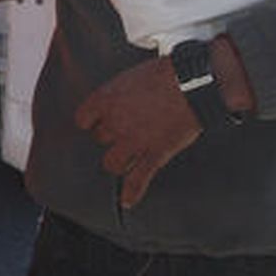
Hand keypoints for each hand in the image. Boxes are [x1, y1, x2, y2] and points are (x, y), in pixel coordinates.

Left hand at [74, 58, 199, 208]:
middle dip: (110, 137)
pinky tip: (128, 201)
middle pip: (100, 139)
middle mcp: (115, 122)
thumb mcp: (132, 76)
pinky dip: (132, 192)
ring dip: (117, 162)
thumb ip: (119, 92)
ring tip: (125, 160)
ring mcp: (134, 141)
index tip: (95, 122)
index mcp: (106, 99)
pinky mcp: (154, 154)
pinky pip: (138, 179)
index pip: (83, 119)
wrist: (193, 82)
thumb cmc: (165, 73)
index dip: (91, 121)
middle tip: (124, 132)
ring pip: (112, 163)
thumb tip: (120, 99)